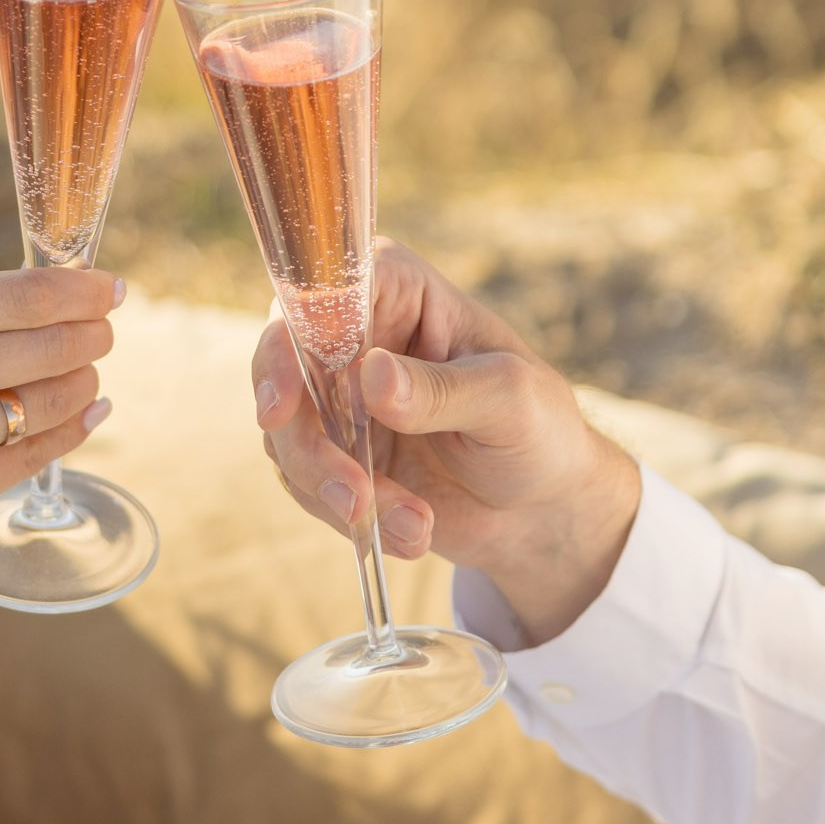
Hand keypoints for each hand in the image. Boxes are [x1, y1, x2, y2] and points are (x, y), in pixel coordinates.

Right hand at [0, 267, 119, 601]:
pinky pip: (36, 455)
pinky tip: (86, 413)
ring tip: (86, 372)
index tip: (110, 287)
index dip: (82, 290)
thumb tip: (52, 298)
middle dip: (93, 334)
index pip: (23, 295)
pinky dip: (72, 430)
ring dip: (84, 382)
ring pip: (50, 400)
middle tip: (105, 329)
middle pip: (48, 344)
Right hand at [253, 244, 640, 644]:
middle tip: (355, 497)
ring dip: (339, 491)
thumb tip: (371, 374)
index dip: (288, 344)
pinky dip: (352, 517)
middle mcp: (354, 335)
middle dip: (306, 443)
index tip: (282, 408)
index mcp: (396, 291)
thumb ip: (441, 389)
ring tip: (412, 526)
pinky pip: (305, 482)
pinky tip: (411, 532)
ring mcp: (337, 396)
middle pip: (282, 369)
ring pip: (286, 436)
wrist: (542, 505)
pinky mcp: (333, 452)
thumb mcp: (508, 400)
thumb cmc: (538, 427)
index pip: (320, 292)